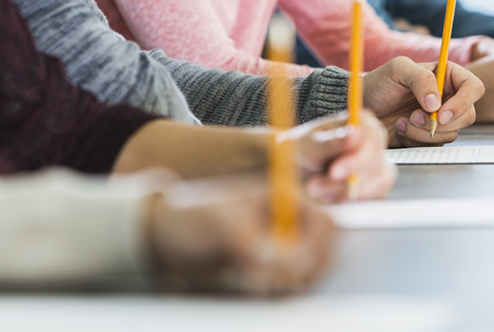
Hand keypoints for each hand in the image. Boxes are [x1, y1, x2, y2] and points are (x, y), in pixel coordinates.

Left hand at [147, 174, 335, 294]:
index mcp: (284, 199)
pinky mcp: (274, 273)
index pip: (324, 223)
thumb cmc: (190, 219)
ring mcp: (284, 251)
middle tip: (278, 283)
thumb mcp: (217, 223)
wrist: (167, 240)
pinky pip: (292, 289)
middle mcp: (290, 225)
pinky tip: (254, 288)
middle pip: (325, 253)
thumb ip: (250, 241)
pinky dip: (281, 294)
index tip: (297, 267)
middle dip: (309, 271)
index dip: (318, 247)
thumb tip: (282, 265)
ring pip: (311, 275)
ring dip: (293, 286)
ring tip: (256, 283)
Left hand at [284, 112, 395, 202]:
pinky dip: (348, 203)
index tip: (334, 173)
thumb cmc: (302, 151)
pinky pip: (372, 200)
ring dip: (343, 193)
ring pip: (376, 185)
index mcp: (363, 123)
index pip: (372, 140)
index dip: (355, 160)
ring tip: (315, 190)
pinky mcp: (375, 190)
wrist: (293, 172)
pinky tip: (328, 198)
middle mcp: (374, 145)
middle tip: (314, 187)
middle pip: (375, 165)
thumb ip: (331, 141)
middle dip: (344, 181)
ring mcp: (378, 168)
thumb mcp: (309, 145)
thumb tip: (353, 133)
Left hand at [363, 56, 484, 147]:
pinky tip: (401, 129)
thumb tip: (437, 103)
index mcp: (447, 75)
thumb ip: (421, 78)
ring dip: (424, 132)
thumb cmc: (380, 83)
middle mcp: (449, 97)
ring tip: (401, 121)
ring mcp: (441, 118)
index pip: (473, 88)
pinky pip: (435, 145)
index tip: (440, 114)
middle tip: (412, 117)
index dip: (462, 103)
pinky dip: (416, 140)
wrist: (364, 105)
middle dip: (439, 122)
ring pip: (451, 133)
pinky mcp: (431, 135)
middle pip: (467, 115)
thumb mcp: (397, 69)